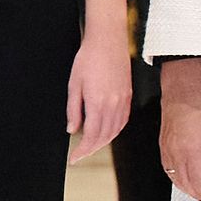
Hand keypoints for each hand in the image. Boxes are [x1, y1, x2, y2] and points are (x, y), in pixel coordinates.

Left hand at [65, 30, 129, 162]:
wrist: (107, 42)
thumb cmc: (88, 59)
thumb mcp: (74, 84)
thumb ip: (73, 109)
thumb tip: (72, 130)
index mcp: (98, 103)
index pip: (91, 136)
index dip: (82, 151)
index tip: (74, 158)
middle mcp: (113, 106)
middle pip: (104, 137)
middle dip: (92, 149)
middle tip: (80, 154)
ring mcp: (123, 102)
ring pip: (115, 131)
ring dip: (103, 141)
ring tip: (90, 145)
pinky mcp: (128, 97)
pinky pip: (122, 121)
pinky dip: (114, 131)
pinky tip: (106, 132)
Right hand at [161, 58, 200, 199]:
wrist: (181, 97)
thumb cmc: (198, 112)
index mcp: (190, 151)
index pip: (197, 181)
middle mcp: (175, 152)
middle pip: (184, 182)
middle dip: (195, 193)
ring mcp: (166, 149)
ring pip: (174, 177)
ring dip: (184, 187)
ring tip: (195, 191)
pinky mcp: (162, 146)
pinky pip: (167, 168)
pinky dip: (174, 177)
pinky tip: (180, 178)